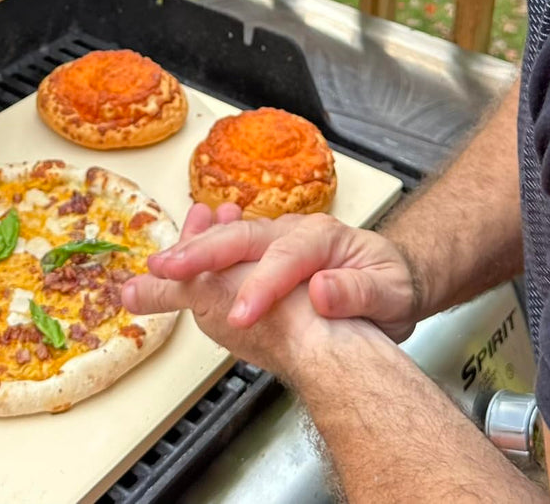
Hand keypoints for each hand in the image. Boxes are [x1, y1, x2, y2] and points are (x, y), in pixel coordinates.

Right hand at [146, 209, 419, 340]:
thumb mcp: (392, 292)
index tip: (239, 317)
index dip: (260, 286)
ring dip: (190, 254)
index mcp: (325, 238)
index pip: (287, 259)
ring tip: (156, 268)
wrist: (393, 277)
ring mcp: (274, 241)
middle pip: (244, 240)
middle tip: (167, 273)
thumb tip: (322, 292)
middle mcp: (293, 232)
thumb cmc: (392, 284)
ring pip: (227, 242)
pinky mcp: (261, 257)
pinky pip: (225, 253)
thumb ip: (360, 292)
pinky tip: (170, 264)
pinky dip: (195, 258)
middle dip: (204, 257)